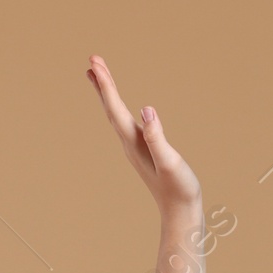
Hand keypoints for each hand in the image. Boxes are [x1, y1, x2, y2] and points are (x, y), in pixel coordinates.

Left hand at [86, 55, 200, 212]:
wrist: (180, 213)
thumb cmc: (179, 189)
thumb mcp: (170, 162)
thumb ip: (157, 137)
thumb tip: (146, 110)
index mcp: (134, 143)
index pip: (115, 109)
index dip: (106, 85)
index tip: (95, 63)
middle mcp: (130, 144)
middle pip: (110, 109)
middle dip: (101, 83)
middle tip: (92, 59)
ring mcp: (134, 148)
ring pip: (115, 115)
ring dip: (106, 94)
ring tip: (97, 75)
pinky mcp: (142, 151)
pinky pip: (125, 122)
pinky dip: (117, 107)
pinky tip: (118, 105)